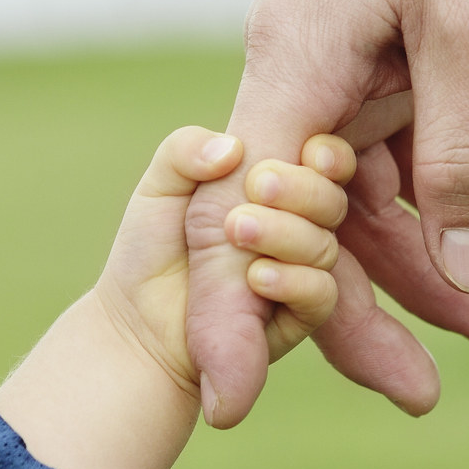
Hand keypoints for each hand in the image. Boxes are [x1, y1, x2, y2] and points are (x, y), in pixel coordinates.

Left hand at [98, 126, 358, 394]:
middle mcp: (296, 227)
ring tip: (235, 228)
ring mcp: (299, 272)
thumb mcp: (159, 187)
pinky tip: (256, 276)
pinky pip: (320, 294)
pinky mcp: (297, 316)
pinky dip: (293, 281)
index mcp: (275, 188)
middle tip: (256, 186)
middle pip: (330, 201)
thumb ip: (185, 150)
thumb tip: (233, 147)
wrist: (138, 321)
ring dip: (286, 233)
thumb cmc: (152, 248)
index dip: (327, 154)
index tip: (308, 151)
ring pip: (324, 246)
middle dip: (301, 189)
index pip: (325, 162)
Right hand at [185, 0, 468, 427]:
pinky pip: (405, 143)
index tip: (232, 403)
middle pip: (305, 219)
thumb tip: (459, 274)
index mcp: (294, 61)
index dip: (232, 316)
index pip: (241, 218)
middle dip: (358, 308)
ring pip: (363, 190)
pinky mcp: (388, 44)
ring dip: (429, 255)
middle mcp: (301, 65)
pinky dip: (452, 191)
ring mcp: (344, 54)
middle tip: (425, 394)